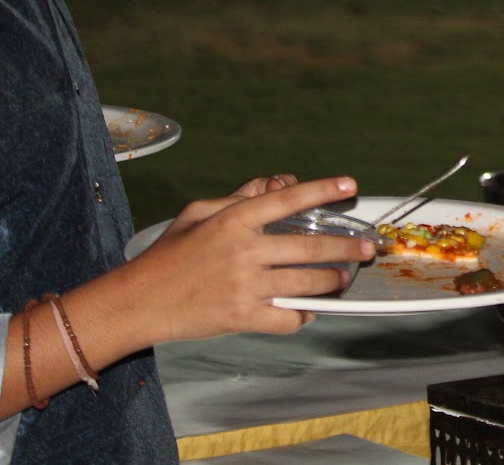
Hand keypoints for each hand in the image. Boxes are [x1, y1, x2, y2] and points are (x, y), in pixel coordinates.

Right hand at [126, 176, 374, 340]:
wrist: (137, 302)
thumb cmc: (167, 255)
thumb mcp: (197, 214)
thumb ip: (237, 198)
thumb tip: (272, 184)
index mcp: (233, 220)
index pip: (287, 199)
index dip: (322, 190)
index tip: (349, 185)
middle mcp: (243, 251)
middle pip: (309, 246)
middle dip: (344, 248)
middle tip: (366, 249)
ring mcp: (244, 286)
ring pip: (305, 283)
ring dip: (331, 282)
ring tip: (342, 279)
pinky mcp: (241, 317)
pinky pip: (285, 319)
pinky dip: (301, 317)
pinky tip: (308, 311)